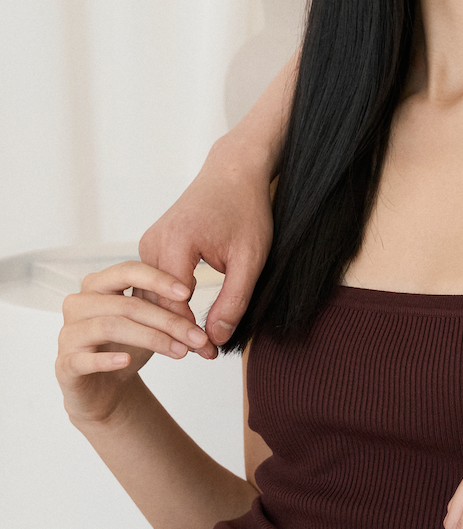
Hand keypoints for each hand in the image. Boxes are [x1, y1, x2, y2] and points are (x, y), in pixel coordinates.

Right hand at [56, 262, 210, 425]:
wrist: (105, 390)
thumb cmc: (129, 346)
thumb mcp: (151, 320)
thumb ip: (165, 300)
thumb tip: (190, 283)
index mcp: (100, 284)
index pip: (128, 271)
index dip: (158, 280)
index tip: (187, 293)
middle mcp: (79, 303)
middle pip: (126, 304)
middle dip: (167, 320)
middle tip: (196, 337)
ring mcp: (68, 333)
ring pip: (111, 327)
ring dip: (151, 339)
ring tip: (181, 351)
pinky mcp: (64, 364)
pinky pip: (83, 359)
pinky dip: (106, 359)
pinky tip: (125, 361)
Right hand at [138, 143, 273, 351]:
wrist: (233, 172)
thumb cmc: (246, 209)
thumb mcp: (250, 257)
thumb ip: (234, 299)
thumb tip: (215, 339)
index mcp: (175, 244)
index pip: (174, 304)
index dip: (191, 334)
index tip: (210, 355)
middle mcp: (151, 243)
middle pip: (156, 303)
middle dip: (180, 331)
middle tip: (207, 356)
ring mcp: (147, 243)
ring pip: (151, 295)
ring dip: (172, 319)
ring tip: (199, 344)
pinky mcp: (150, 245)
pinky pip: (153, 283)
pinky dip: (168, 302)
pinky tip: (188, 320)